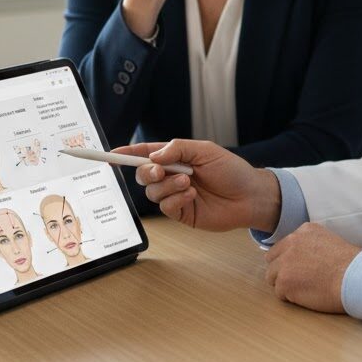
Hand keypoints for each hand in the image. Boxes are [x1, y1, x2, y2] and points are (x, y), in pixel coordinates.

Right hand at [115, 139, 280, 232]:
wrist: (250, 196)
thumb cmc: (231, 170)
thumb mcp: (205, 150)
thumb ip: (178, 148)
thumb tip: (154, 156)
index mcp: (176, 157)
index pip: (146, 154)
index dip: (127, 153)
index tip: (111, 154)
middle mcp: (172, 176)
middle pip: (143, 174)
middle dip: (146, 171)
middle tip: (161, 171)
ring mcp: (175, 195)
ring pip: (152, 192)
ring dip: (167, 186)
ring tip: (189, 183)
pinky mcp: (181, 213)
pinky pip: (165, 207)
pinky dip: (175, 199)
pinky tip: (192, 195)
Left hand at [264, 223, 361, 313]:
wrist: (354, 278)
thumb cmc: (349, 265)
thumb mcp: (329, 241)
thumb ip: (310, 244)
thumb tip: (300, 257)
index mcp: (303, 231)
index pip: (283, 246)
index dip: (289, 260)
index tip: (299, 268)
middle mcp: (291, 242)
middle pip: (272, 259)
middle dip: (282, 270)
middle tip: (298, 280)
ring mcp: (285, 262)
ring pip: (272, 276)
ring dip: (285, 284)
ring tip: (304, 288)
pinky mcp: (284, 281)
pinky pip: (280, 293)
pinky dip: (291, 297)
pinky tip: (307, 295)